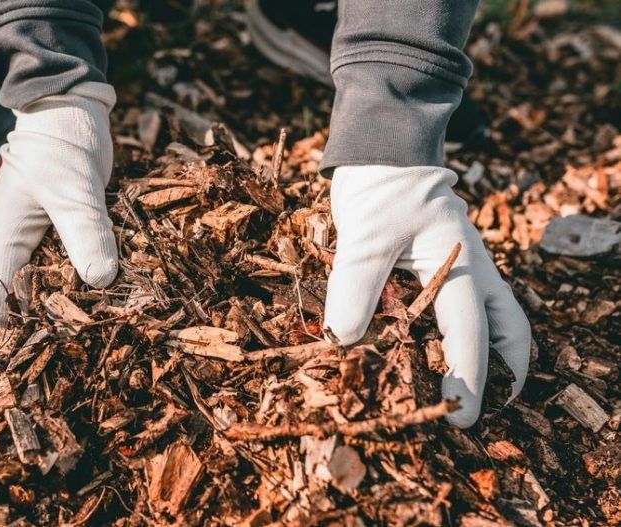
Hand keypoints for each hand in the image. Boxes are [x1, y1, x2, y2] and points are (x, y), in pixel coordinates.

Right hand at [0, 82, 118, 362]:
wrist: (68, 111)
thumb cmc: (62, 146)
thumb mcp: (74, 189)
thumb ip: (84, 231)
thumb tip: (100, 281)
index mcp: (4, 235)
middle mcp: (6, 238)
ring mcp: (24, 234)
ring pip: (6, 282)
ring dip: (6, 314)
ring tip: (13, 349)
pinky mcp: (45, 228)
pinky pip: (33, 269)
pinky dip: (36, 293)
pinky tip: (52, 308)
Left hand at [323, 165, 530, 427]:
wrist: (382, 150)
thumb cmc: (378, 189)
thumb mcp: (364, 237)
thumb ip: (355, 288)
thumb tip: (344, 341)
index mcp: (460, 264)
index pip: (470, 330)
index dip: (467, 376)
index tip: (459, 415)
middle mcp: (472, 269)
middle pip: (507, 329)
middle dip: (502, 373)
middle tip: (482, 412)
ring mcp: (464, 265)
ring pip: (498, 317)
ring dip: (495, 354)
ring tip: (479, 390)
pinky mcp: (445, 264)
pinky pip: (469, 306)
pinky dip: (468, 333)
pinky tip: (442, 351)